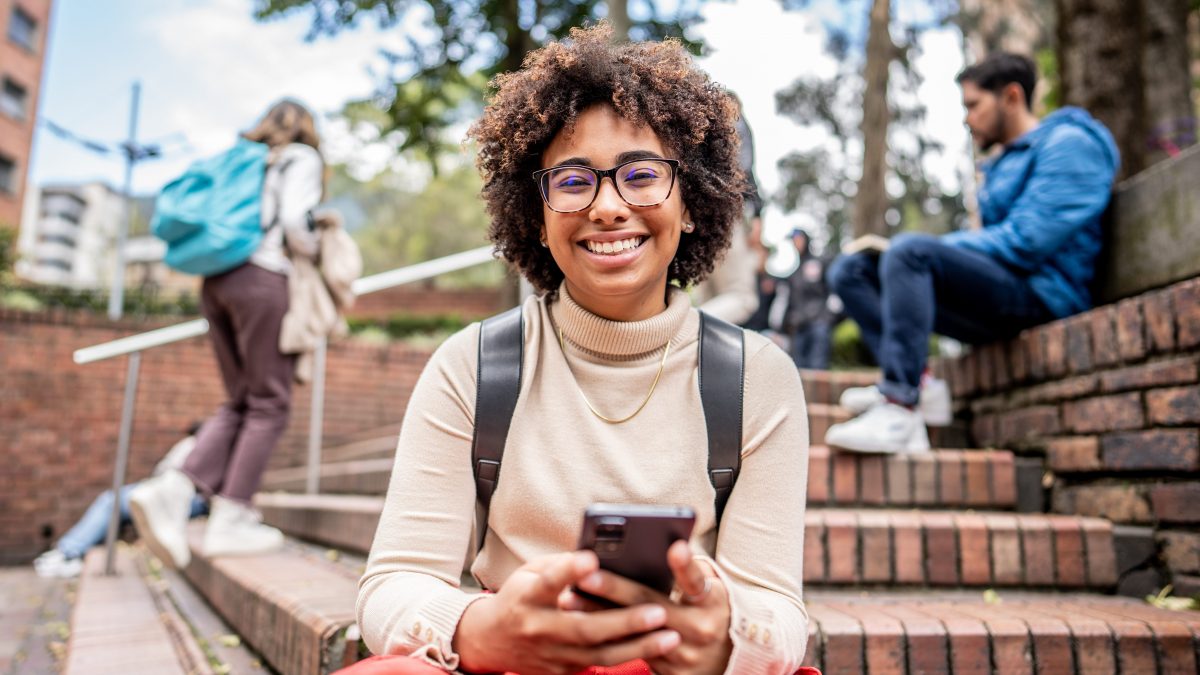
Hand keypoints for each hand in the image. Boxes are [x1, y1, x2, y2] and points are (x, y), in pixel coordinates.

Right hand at [453, 551, 681, 674]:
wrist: (490, 641)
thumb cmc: (519, 597)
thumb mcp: (530, 573)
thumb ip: (561, 566)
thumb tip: (599, 554)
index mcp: (527, 597)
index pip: (549, 582)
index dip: (568, 570)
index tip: (590, 558)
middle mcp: (538, 628)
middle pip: (585, 627)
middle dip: (625, 621)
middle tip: (658, 611)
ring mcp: (551, 655)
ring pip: (600, 653)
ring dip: (639, 646)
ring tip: (671, 635)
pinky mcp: (561, 672)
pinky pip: (599, 664)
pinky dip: (628, 656)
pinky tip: (655, 647)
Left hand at [565, 541, 732, 674]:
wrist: (727, 658)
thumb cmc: (710, 608)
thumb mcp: (712, 588)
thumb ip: (690, 570)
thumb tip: (661, 545)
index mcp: (713, 603)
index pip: (697, 582)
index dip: (686, 566)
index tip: (675, 547)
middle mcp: (700, 630)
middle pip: (652, 606)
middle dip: (616, 589)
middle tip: (586, 575)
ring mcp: (682, 655)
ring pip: (633, 632)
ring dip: (598, 614)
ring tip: (570, 598)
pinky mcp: (667, 672)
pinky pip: (630, 650)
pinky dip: (604, 633)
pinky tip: (579, 620)